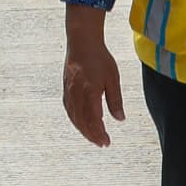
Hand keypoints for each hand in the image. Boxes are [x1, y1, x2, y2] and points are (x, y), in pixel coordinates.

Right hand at [60, 12, 123, 145]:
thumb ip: (115, 100)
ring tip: (92, 136)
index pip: (94, 120)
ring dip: (83, 130)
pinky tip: (80, 123)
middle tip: (101, 143)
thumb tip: (120, 119)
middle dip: (92, 135)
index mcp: (90, 93)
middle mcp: (77, 95)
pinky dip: (75, 120)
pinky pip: (69, 110)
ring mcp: (69, 92)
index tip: (106, 142)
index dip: (99, 133)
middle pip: (82, 122)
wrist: (81, 42)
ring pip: (74, 117)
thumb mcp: (113, 78)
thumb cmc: (99, 58)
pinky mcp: (66, 88)